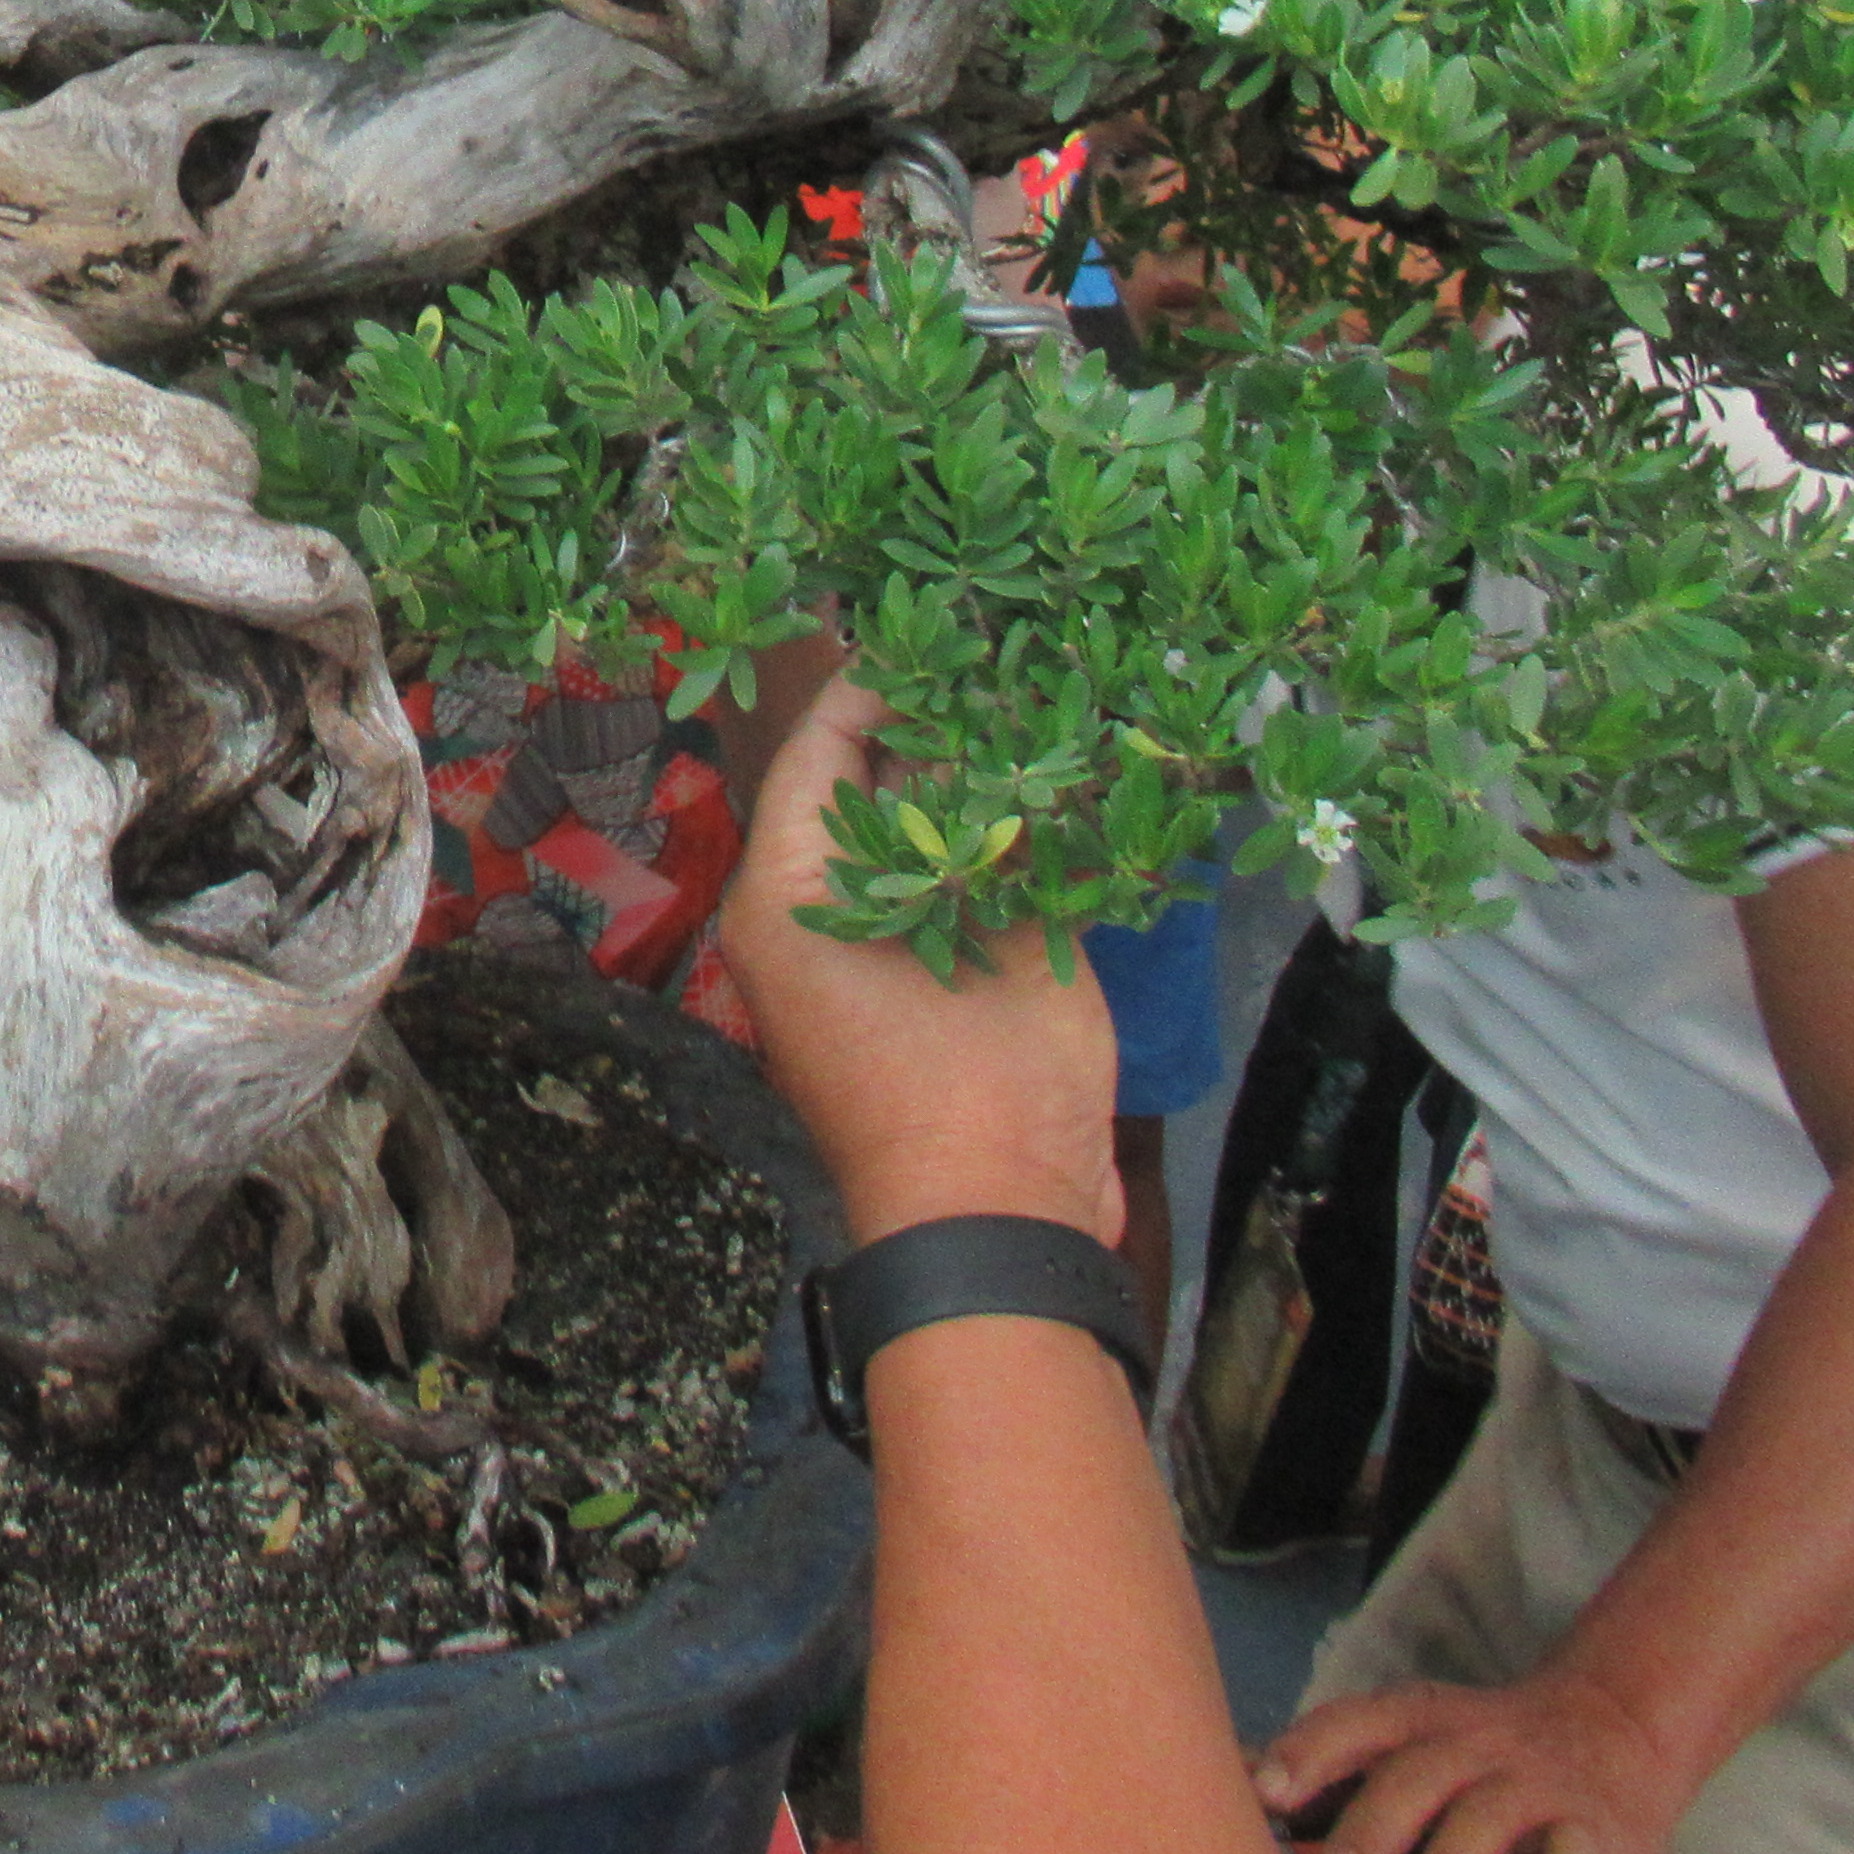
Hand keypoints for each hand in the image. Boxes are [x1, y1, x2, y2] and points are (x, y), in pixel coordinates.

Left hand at [714, 673, 1126, 1248]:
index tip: (933, 631)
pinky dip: (998, 845)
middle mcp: (816, 912)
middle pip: (867, 784)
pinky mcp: (937, 988)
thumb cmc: (966, 1084)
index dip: (875, 684)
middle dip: (934, 727)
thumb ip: (968, 822)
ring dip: (973, 781)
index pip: (819, 748)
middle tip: (1001, 660)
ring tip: (1037, 706)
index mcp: (790, 891)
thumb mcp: (970, 931)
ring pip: (917, 832)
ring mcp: (876, 952)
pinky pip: (955, 887)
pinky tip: (1062, 792)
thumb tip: (968, 730)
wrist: (1002, 1222)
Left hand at [1262, 1668, 1696, 1853]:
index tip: (1263, 1792)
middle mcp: (1470, 1744)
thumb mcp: (1410, 1743)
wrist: (1610, 1728)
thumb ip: (1337, 1768)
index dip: (1307, 1754)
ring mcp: (1534, 1783)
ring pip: (1487, 1819)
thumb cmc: (1476, 1753)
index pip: (1353, 1726)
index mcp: (1414, 1721)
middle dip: (1372, 1828)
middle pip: (1415, 1776)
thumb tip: (1235, 1786)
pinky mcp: (1591, 1827)